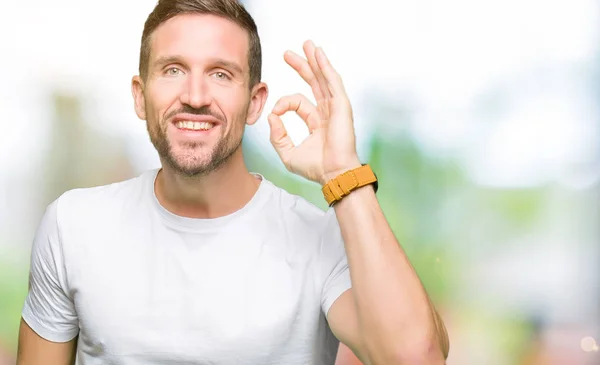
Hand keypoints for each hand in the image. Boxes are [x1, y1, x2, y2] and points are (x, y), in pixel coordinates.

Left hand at [268, 40, 361, 185]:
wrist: (333, 175)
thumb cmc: (316, 168)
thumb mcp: (288, 153)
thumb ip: (277, 136)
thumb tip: (271, 117)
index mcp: (317, 122)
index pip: (298, 102)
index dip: (283, 104)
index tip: (275, 113)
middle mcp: (327, 112)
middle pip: (313, 82)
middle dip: (302, 66)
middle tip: (288, 53)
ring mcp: (336, 108)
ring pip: (323, 78)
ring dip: (315, 60)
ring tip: (307, 44)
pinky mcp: (341, 106)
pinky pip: (332, 82)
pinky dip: (326, 67)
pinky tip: (319, 54)